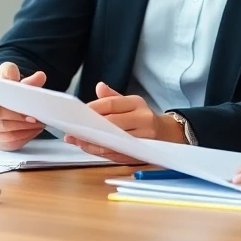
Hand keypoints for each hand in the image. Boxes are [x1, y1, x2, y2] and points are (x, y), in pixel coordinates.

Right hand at [0, 62, 47, 150]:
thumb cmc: (2, 90)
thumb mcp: (12, 79)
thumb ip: (26, 80)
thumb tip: (40, 77)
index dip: (13, 102)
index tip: (29, 104)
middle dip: (21, 118)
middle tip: (36, 117)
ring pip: (5, 132)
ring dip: (25, 129)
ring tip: (38, 123)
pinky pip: (8, 143)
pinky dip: (23, 137)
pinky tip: (32, 131)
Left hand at [63, 82, 186, 162]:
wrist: (167, 135)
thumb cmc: (143, 117)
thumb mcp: (131, 103)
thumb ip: (112, 97)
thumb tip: (99, 86)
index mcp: (138, 104)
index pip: (113, 104)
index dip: (94, 108)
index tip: (79, 112)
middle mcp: (143, 120)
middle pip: (112, 124)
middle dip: (90, 127)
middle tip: (72, 129)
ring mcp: (143, 138)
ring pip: (113, 141)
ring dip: (93, 143)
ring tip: (76, 141)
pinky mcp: (140, 153)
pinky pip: (117, 154)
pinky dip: (101, 152)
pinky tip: (89, 148)